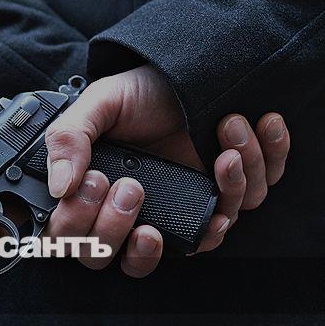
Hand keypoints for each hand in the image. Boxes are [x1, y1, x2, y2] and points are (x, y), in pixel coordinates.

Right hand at [44, 64, 289, 276]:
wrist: (187, 64)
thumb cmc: (141, 90)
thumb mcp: (98, 103)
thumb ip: (68, 139)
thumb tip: (60, 186)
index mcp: (104, 198)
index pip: (86, 244)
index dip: (94, 227)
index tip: (100, 183)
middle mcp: (145, 213)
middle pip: (135, 261)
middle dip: (140, 236)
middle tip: (136, 186)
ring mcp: (190, 207)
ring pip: (204, 236)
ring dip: (224, 184)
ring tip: (226, 131)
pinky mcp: (231, 191)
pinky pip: (254, 198)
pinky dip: (263, 162)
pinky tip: (255, 128)